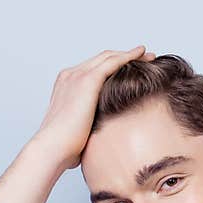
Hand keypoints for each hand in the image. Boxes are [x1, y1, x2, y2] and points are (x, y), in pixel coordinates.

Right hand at [29, 46, 156, 169]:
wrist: (52, 148)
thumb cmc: (64, 149)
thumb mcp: (79, 132)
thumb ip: (91, 127)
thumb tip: (104, 139)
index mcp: (67, 87)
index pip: (94, 70)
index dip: (114, 67)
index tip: (132, 71)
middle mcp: (70, 76)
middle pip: (102, 59)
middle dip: (125, 56)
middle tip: (146, 57)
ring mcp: (77, 76)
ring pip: (109, 57)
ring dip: (131, 54)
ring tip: (149, 55)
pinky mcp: (87, 80)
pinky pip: (112, 62)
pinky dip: (128, 55)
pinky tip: (142, 54)